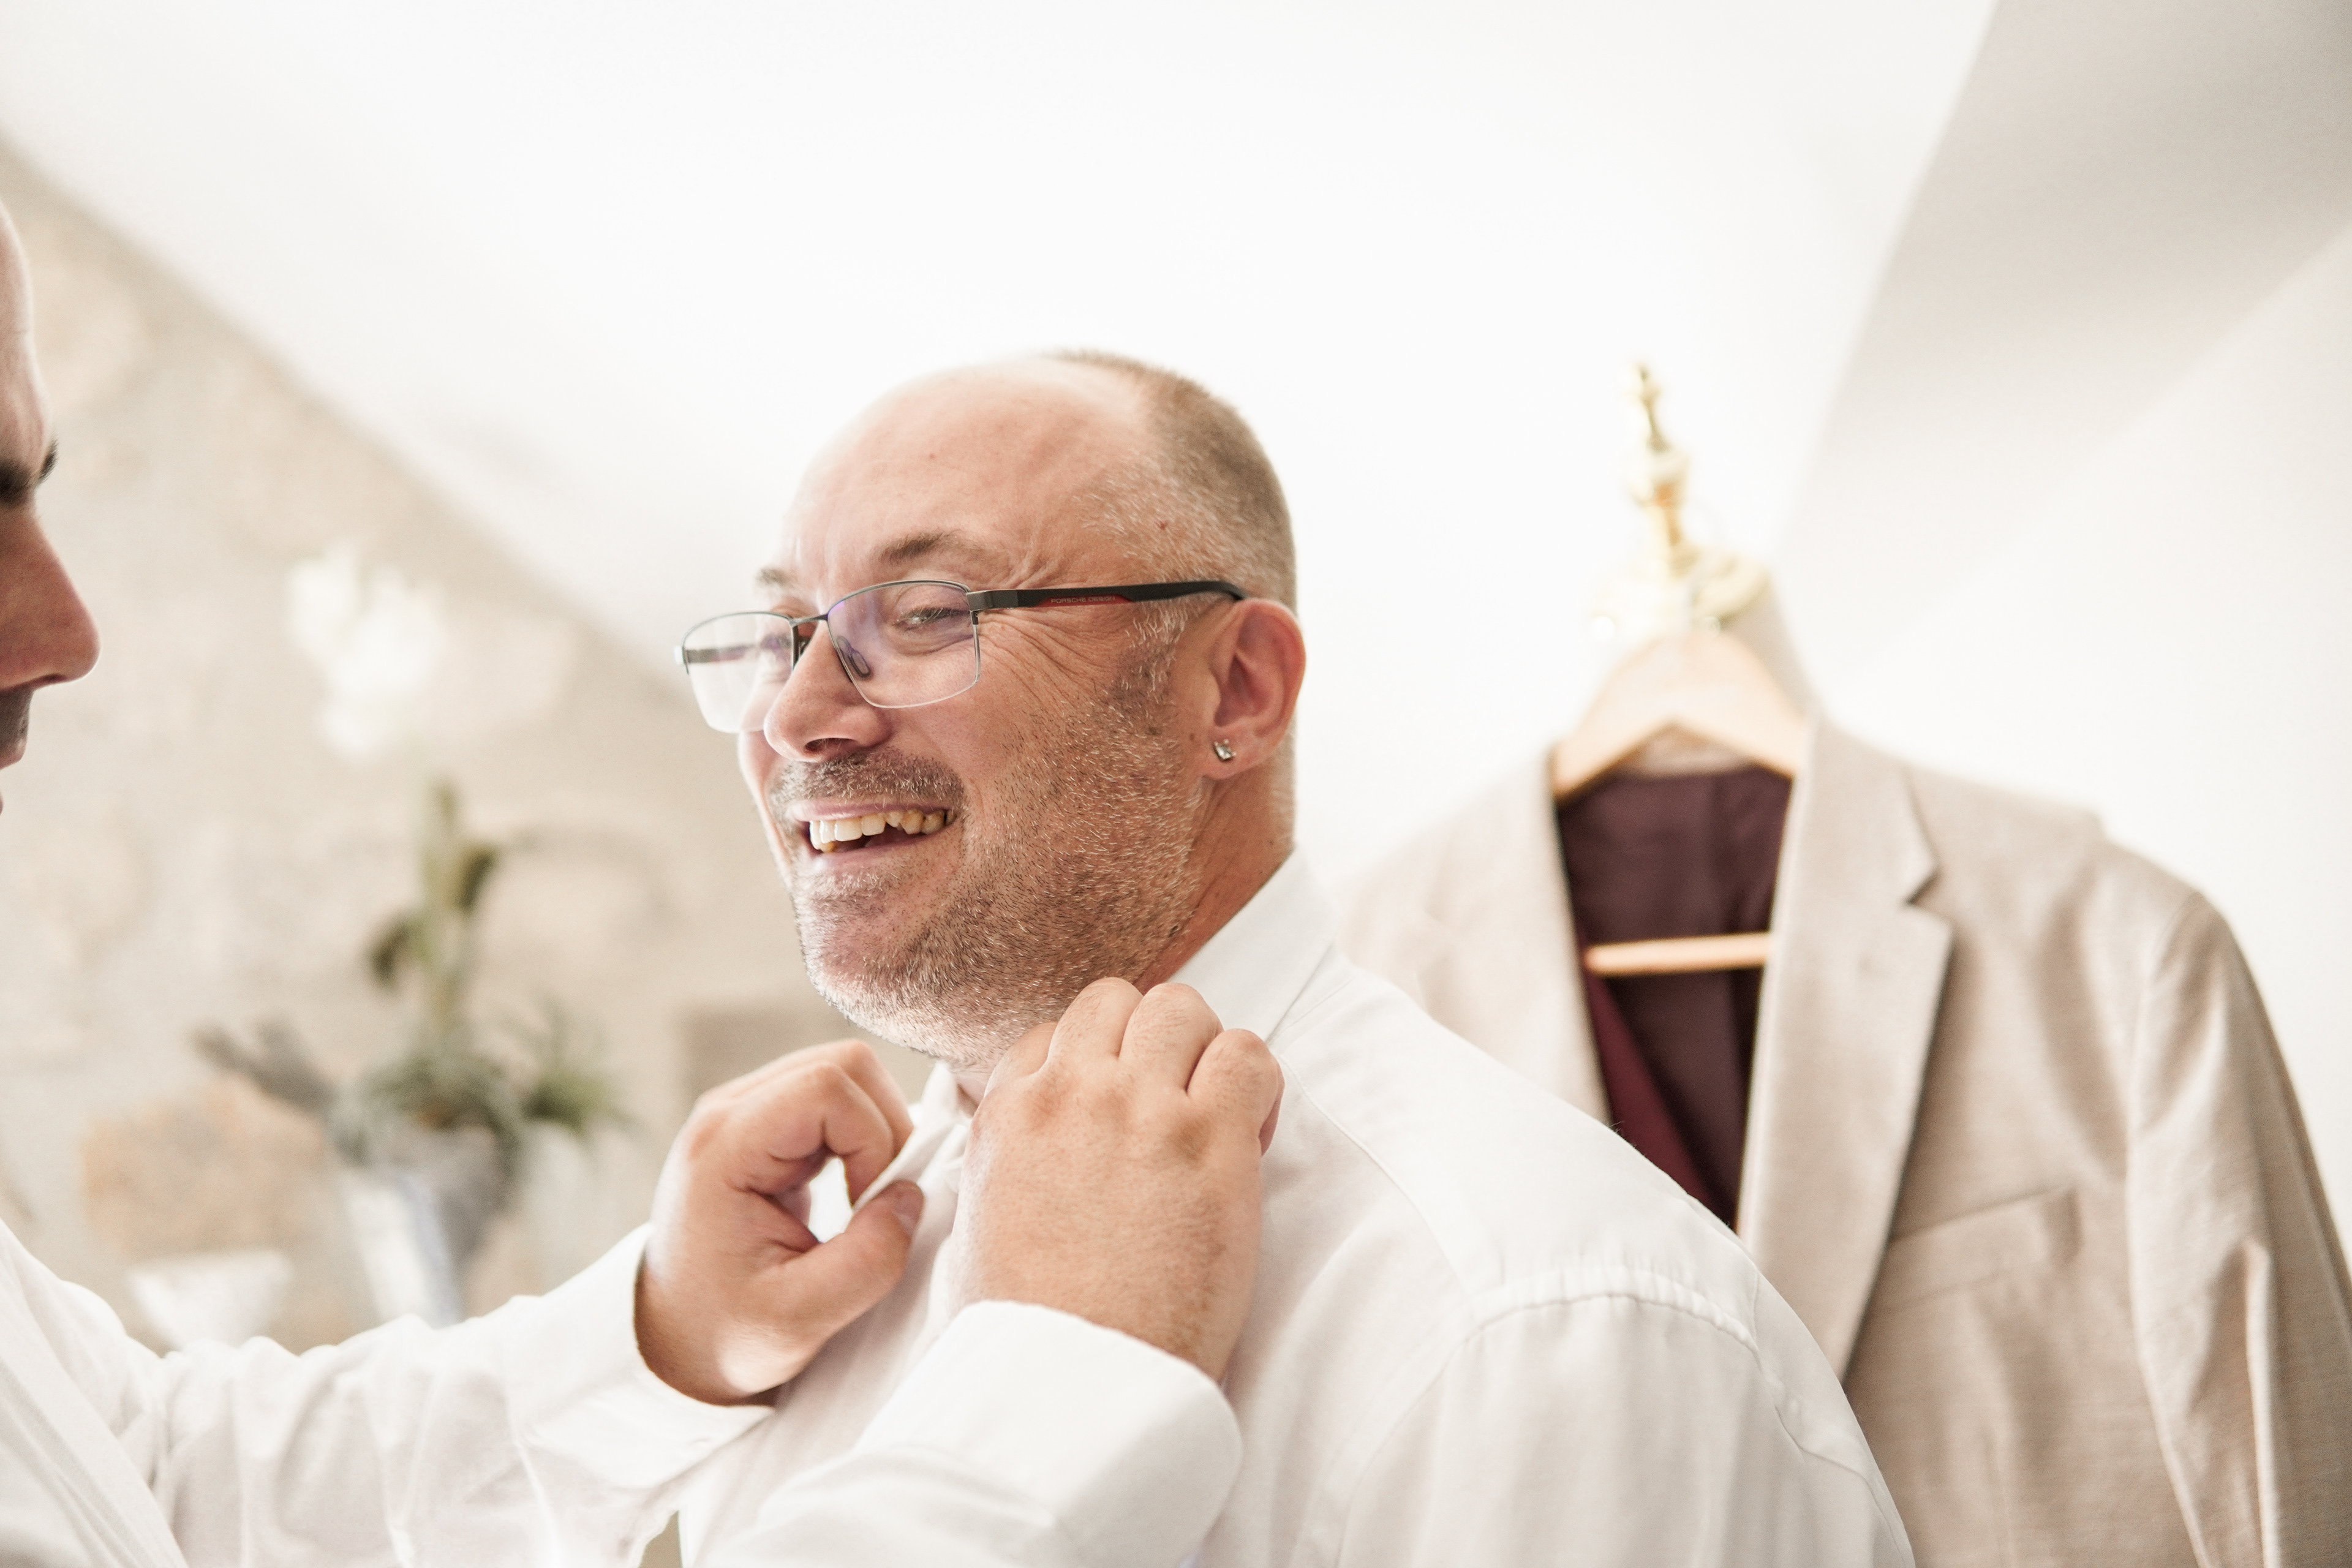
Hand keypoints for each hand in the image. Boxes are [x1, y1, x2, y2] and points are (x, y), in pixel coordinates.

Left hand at [638, 1040, 925, 1403]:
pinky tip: (851, 1189)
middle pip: (843, 1065)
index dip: (873, 1140)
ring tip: (864, 1200)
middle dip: (884, 1130)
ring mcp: (745, 1112)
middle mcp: (728, 1112)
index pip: (827, 1087)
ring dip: (877, 1133)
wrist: (673, 1339)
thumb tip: (912, 1198)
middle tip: (877, 1203)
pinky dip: (863, 1137)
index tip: (867, 1210)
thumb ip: (865, 1263)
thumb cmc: (724, 1334)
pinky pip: (837, 1097)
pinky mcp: (766, 1124)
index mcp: (721, 1148)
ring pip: (846, 1073)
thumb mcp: (797, 1320)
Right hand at [959, 979, 1283, 1379]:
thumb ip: (999, 1168)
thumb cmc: (1029, 1332)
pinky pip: (1249, 1054)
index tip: (1120, 1114)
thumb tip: (1016, 1146)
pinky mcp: (1207, 1139)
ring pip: (1182, 1007)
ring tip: (1213, 1116)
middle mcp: (1069, 1095)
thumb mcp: (975, 1232)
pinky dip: (1259, 1083)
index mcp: (1006, 1116)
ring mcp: (1138, 1109)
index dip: (1096, 1067)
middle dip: (1149, 1041)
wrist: (1074, 1385)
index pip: (1053, 1034)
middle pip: (1116, 1000)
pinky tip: (1251, 1136)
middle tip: (1173, 1104)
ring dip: (1203, 1052)